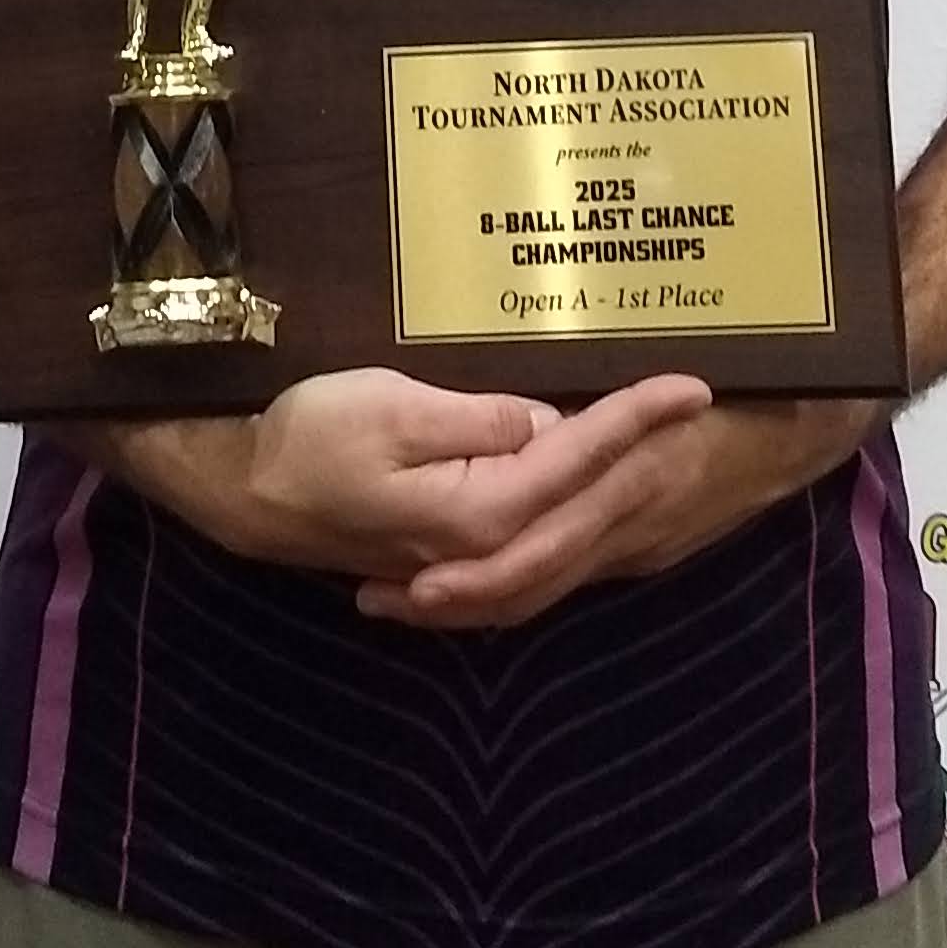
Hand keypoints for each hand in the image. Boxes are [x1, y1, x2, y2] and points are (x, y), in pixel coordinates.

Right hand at [102, 368, 711, 581]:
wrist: (248, 491)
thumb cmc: (311, 438)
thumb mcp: (392, 409)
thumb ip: (478, 421)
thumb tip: (548, 422)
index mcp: (482, 510)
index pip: (580, 456)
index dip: (639, 418)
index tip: (691, 385)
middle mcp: (487, 548)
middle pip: (588, 500)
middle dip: (649, 451)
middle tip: (698, 404)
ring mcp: (470, 562)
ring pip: (568, 532)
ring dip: (618, 488)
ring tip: (662, 444)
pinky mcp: (454, 559)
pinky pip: (536, 550)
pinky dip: (573, 529)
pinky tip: (589, 509)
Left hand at [357, 395, 885, 629]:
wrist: (803, 426)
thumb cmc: (733, 392)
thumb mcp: (656, 392)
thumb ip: (595, 414)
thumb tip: (522, 428)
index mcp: (625, 487)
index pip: (538, 548)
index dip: (473, 576)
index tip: (415, 584)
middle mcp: (626, 530)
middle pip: (529, 585)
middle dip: (455, 601)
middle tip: (379, 601)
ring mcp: (636, 545)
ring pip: (544, 588)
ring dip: (474, 600)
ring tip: (399, 598)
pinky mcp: (642, 547)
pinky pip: (566, 577)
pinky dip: (515, 585)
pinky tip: (469, 577)